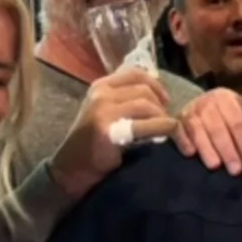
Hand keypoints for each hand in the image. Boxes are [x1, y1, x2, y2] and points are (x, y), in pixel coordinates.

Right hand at [50, 69, 177, 199]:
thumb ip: (124, 99)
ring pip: (148, 105)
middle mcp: (101, 94)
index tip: (165, 101)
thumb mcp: (104, 111)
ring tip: (165, 132)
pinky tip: (168, 138)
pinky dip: (165, 129)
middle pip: (144, 90)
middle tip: (166, 122)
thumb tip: (157, 91)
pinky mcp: (111, 131)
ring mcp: (104, 111)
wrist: (72, 168)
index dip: (156, 84)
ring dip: (164, 118)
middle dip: (161, 105)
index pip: (136, 73)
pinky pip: (149, 125)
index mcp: (100, 86)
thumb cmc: (92, 142)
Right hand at [173, 87, 241, 173]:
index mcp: (227, 99)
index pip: (237, 122)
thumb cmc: (228, 115)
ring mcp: (190, 111)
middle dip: (228, 151)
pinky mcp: (176, 121)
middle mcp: (207, 103)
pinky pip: (178, 131)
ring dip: (207, 149)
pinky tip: (191, 154)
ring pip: (198, 130)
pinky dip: (184, 142)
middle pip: (217, 128)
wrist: (202, 105)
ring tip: (215, 166)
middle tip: (235, 170)